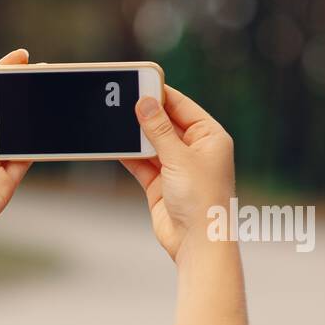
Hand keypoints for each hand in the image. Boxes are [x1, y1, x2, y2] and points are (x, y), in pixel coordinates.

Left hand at [0, 49, 33, 255]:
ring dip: (34, 116)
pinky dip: (39, 144)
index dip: (2, 74)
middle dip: (24, 92)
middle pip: (6, 111)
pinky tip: (49, 127)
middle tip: (43, 72)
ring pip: (19, 132)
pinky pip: (27, 158)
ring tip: (52, 94)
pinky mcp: (6, 180)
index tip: (21, 57)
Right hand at [121, 86, 235, 263]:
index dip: (162, 95)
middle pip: (165, 124)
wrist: (196, 241)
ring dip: (135, 137)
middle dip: (145, 115)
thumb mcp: (179, 157)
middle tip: (122, 100)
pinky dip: (129, 156)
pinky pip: (141, 164)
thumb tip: (145, 103)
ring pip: (151, 144)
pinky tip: (114, 145)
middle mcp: (194, 151)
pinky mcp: (160, 185)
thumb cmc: (201, 199)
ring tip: (114, 120)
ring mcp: (176, 168)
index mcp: (210, 137)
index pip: (183, 107)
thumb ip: (158, 130)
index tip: (140, 83)